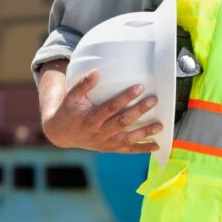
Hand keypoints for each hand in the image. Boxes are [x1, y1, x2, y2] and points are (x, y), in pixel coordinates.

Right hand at [40, 64, 161, 152]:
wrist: (61, 133)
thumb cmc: (68, 111)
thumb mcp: (71, 97)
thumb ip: (83, 84)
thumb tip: (96, 71)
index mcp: (90, 119)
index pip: (111, 107)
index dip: (125, 97)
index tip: (139, 87)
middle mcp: (99, 132)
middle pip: (122, 122)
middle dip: (139, 111)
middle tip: (153, 100)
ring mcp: (105, 142)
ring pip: (128, 138)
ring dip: (145, 133)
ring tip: (160, 125)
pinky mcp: (109, 148)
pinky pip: (127, 150)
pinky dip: (142, 149)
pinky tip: (156, 146)